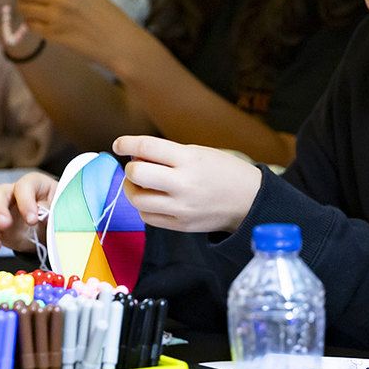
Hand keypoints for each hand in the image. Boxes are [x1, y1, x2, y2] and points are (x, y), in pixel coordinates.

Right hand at [0, 171, 56, 252]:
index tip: (32, 220)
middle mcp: (12, 191)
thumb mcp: (59, 210)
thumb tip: (42, 215)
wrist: (49, 228)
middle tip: (5, 225)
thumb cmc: (56, 212)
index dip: (25, 202)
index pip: (24, 186)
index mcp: (33, 184)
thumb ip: (51, 211)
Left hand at [17, 0, 146, 70]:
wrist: (119, 42)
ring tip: (36, 15)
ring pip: (24, 9)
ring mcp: (55, 16)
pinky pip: (32, 26)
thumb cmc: (107, 15)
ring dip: (26, 11)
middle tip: (29, 2)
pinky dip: (34, 25)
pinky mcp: (53, 34)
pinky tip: (44, 26)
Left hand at [113, 135, 260, 233]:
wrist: (249, 200)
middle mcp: (184, 184)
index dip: (126, 143)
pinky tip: (152, 199)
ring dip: (132, 189)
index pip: (147, 148)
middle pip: (137, 174)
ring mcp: (181, 208)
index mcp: (190, 159)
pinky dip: (144, 206)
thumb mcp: (200, 153)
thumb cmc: (224, 171)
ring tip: (140, 184)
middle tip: (135, 166)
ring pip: (138, 200)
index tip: (119, 144)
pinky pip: (148, 217)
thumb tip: (135, 157)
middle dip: (130, 168)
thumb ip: (169, 154)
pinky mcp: (180, 225)